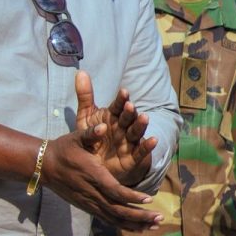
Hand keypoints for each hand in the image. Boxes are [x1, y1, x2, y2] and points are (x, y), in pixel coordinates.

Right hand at [40, 133, 159, 228]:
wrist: (44, 166)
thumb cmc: (64, 149)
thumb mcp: (76, 137)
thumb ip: (91, 133)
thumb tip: (103, 127)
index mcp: (93, 175)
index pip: (114, 190)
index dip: (132, 196)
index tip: (149, 199)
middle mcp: (92, 193)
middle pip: (118, 210)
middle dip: (140, 215)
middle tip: (159, 218)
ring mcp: (89, 202)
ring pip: (114, 218)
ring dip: (135, 223)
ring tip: (155, 226)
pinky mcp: (88, 207)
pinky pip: (108, 219)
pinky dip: (124, 225)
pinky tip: (139, 228)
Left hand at [73, 71, 155, 188]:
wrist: (94, 163)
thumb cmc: (93, 137)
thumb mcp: (86, 116)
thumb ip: (85, 96)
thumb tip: (81, 72)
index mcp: (113, 116)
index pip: (119, 106)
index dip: (121, 100)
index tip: (123, 92)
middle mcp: (123, 127)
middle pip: (128, 118)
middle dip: (130, 112)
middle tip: (130, 106)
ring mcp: (129, 141)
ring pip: (136, 132)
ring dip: (141, 125)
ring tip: (144, 118)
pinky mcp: (132, 157)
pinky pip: (141, 151)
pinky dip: (147, 147)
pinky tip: (153, 140)